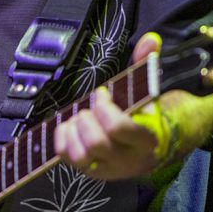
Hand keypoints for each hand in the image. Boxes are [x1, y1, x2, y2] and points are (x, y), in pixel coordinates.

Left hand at [53, 33, 166, 180]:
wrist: (147, 152)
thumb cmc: (144, 118)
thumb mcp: (148, 94)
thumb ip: (147, 66)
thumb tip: (150, 39)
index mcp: (145, 140)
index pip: (119, 128)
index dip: (104, 108)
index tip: (102, 94)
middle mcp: (126, 159)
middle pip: (97, 143)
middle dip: (87, 120)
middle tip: (88, 108)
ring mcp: (107, 169)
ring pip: (80, 157)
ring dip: (74, 132)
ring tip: (79, 118)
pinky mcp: (90, 172)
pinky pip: (67, 160)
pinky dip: (61, 140)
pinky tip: (68, 126)